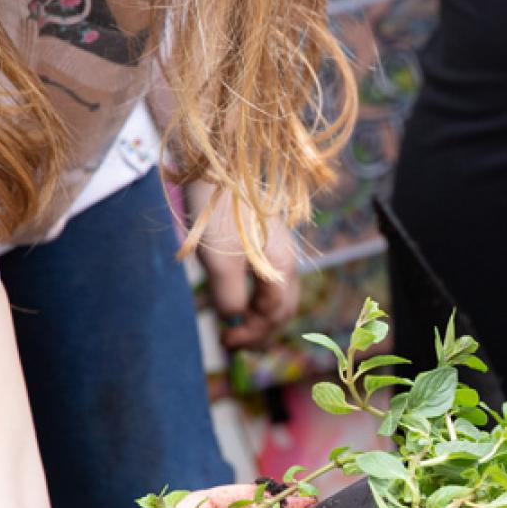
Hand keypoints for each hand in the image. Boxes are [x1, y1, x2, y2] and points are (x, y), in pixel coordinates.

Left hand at [189, 182, 299, 349]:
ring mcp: (280, 250)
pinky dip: (257, 298)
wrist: (218, 165)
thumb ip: (230, 297)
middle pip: (283, 310)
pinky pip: (270, 281)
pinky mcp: (268, 241)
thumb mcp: (220, 263)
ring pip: (278, 296)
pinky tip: (239, 298)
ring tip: (236, 326)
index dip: (252, 335)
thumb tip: (233, 317)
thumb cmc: (219, 213)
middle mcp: (288, 261)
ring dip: (259, 317)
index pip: (274, 316)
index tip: (226, 342)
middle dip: (261, 331)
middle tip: (233, 343)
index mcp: (282, 268)